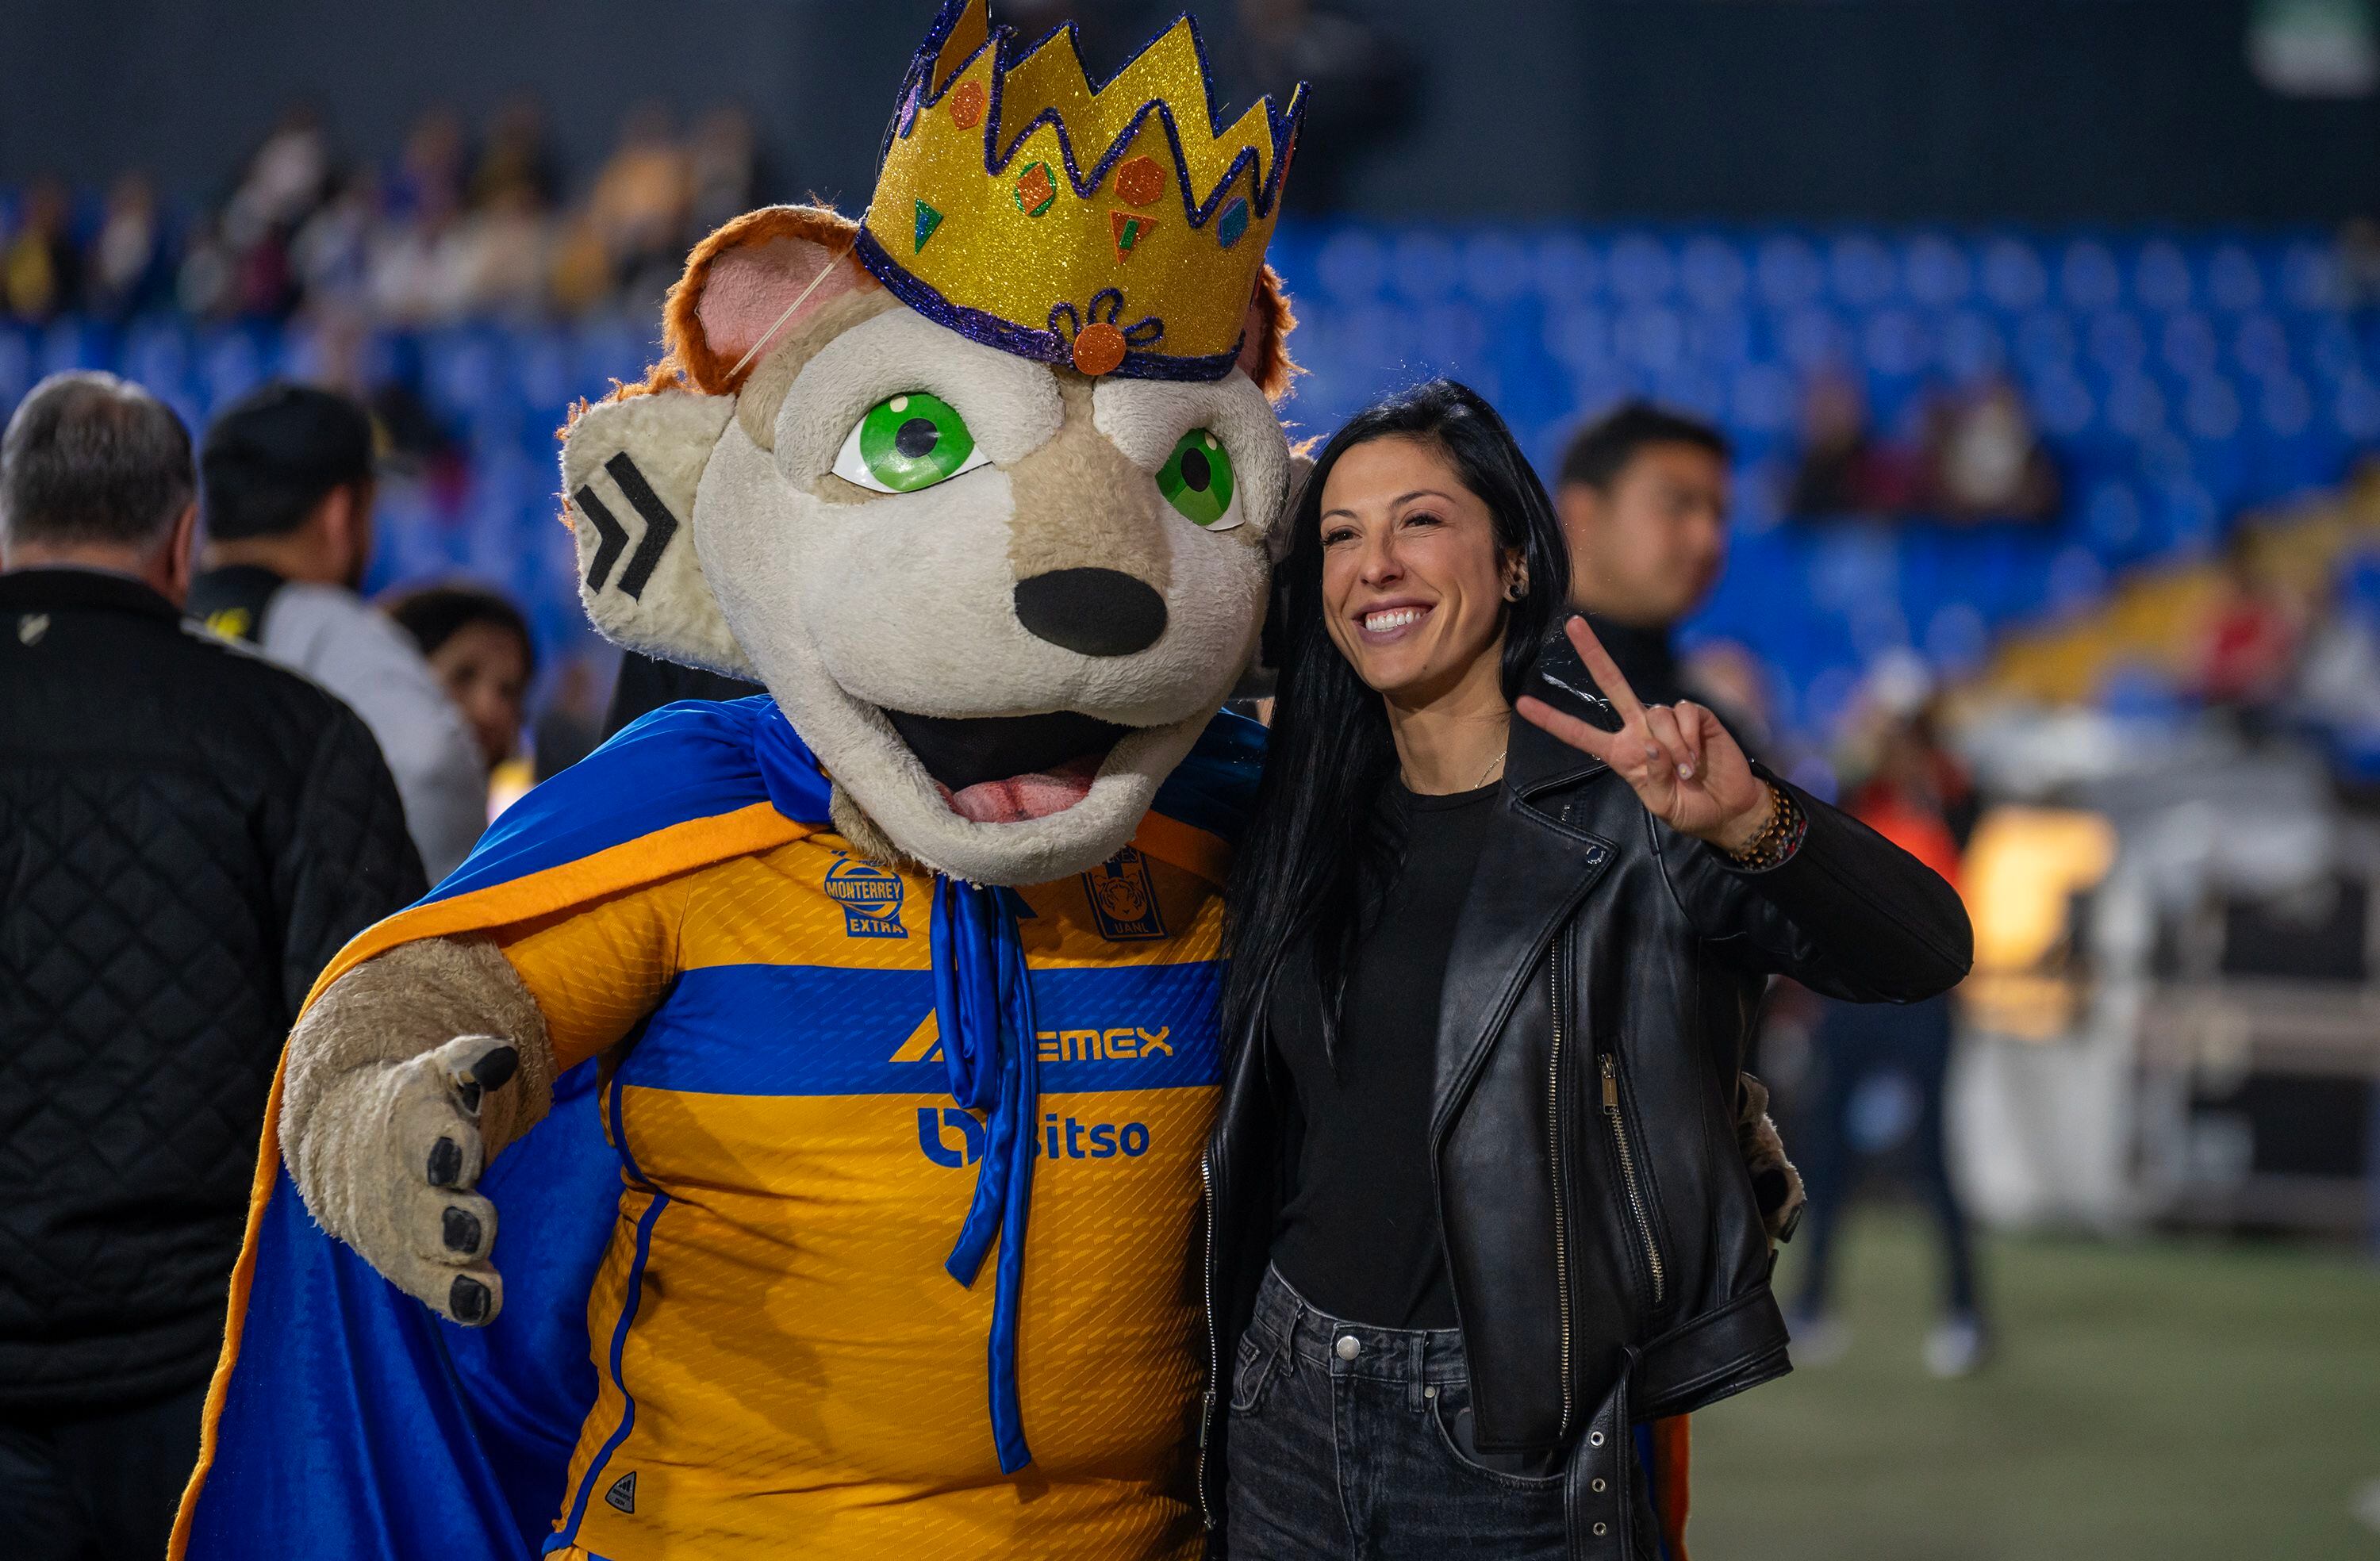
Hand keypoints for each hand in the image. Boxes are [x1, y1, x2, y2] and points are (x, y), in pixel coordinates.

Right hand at [285, 1034, 520, 1325]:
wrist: (350, 1140)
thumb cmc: (424, 1103)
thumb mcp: (438, 1071)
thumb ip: (470, 1061)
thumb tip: (500, 1059)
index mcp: (405, 1121)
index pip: (417, 1131)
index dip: (440, 1144)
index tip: (464, 1153)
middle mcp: (396, 1180)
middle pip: (417, 1205)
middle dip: (444, 1220)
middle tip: (475, 1228)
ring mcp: (396, 1227)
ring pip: (417, 1254)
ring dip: (449, 1271)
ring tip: (481, 1286)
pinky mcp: (405, 1260)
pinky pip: (426, 1283)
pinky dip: (453, 1297)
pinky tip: (483, 1308)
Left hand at [1515, 616, 1772, 851]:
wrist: (1727, 808)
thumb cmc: (1688, 807)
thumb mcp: (1661, 803)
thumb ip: (1650, 776)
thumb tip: (1649, 742)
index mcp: (1620, 752)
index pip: (1580, 733)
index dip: (1553, 720)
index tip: (1522, 704)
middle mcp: (1639, 728)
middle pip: (1612, 684)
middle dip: (1593, 653)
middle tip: (1572, 623)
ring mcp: (1667, 719)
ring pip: (1657, 712)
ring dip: (1673, 746)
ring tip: (1687, 772)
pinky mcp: (1698, 716)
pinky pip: (1686, 713)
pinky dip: (1691, 738)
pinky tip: (1699, 757)